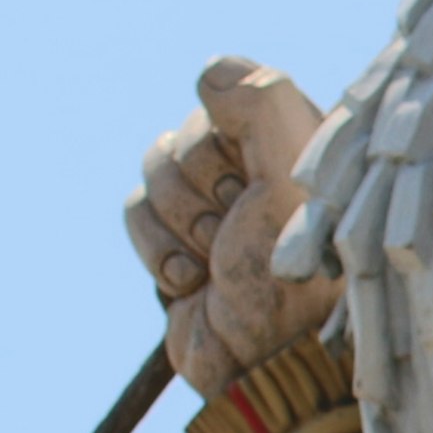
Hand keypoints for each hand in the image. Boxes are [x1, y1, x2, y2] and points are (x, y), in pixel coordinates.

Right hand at [124, 58, 332, 393]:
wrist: (269, 358)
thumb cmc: (297, 268)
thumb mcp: (292, 172)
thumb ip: (261, 100)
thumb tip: (210, 74)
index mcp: (294, 141)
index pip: (223, 95)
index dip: (231, 140)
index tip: (262, 180)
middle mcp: (253, 167)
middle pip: (181, 138)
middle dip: (203, 189)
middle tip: (242, 229)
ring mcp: (211, 205)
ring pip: (153, 175)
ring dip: (182, 224)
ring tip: (222, 262)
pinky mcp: (176, 242)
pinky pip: (135, 213)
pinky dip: (160, 251)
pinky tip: (198, 283)